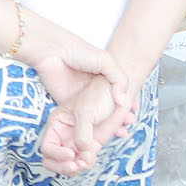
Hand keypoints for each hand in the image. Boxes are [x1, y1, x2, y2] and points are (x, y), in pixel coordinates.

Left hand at [19, 11, 133, 158]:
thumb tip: (123, 99)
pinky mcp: (66, 105)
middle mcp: (92, 90)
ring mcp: (79, 98)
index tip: (134, 111)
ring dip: (106, 126)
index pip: (118, 95)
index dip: (127, 104)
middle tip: (128, 123)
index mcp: (103, 78)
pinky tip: (98, 134)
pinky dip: (87, 129)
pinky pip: (77, 121)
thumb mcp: (106, 60)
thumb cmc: (77, 51)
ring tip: (118, 130)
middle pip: (108, 108)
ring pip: (95, 117)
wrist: (51, 52)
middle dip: (119, 118)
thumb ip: (118, 78)